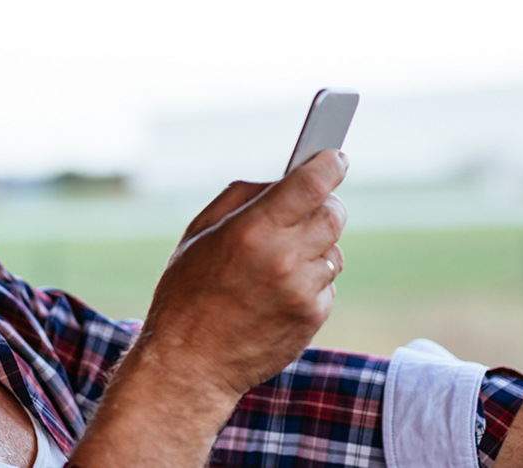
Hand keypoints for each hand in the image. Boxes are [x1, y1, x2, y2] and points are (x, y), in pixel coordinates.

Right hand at [68, 150, 347, 466]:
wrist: (190, 365)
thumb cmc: (186, 295)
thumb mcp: (197, 235)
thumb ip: (241, 198)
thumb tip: (281, 181)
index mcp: (252, 229)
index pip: (312, 184)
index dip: (329, 164)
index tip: (336, 157)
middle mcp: (283, 258)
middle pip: (334, 214)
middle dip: (324, 206)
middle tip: (309, 208)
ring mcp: (302, 290)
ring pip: (333, 250)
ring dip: (316, 248)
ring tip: (280, 262)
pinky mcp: (312, 317)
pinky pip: (327, 284)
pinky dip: (311, 282)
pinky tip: (279, 293)